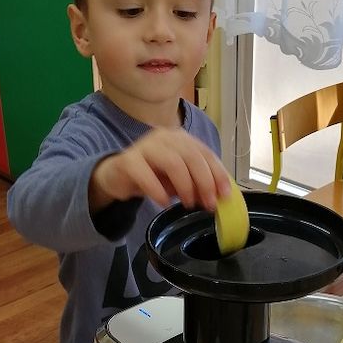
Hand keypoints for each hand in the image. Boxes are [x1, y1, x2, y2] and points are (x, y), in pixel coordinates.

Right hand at [89, 127, 231, 212]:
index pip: (205, 153)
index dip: (218, 173)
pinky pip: (147, 175)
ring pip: (173, 163)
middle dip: (204, 182)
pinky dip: (158, 191)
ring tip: (188, 204)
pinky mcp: (128, 161)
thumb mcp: (180, 179)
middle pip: (192, 156)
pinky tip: (164, 203)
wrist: (118, 176)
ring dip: (185, 187)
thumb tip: (218, 197)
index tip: (225, 194)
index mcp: (181, 138)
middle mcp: (165, 137)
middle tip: (208, 204)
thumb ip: (198, 182)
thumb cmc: (153, 176)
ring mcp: (145, 146)